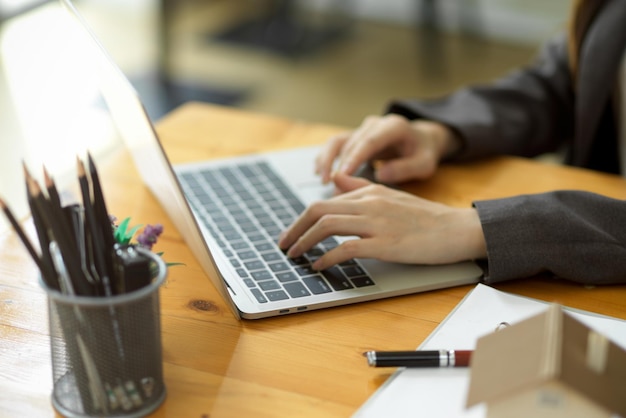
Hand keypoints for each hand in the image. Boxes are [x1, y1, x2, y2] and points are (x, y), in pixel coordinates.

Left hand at [278, 174, 486, 269]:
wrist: (456, 229)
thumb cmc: (425, 217)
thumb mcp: (391, 196)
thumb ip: (362, 187)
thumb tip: (335, 180)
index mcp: (369, 192)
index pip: (324, 201)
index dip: (301, 219)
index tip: (291, 233)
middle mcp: (369, 203)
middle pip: (318, 210)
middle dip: (294, 228)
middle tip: (283, 245)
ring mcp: (377, 222)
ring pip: (327, 225)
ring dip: (304, 241)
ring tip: (294, 255)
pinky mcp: (385, 243)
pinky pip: (346, 248)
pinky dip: (327, 257)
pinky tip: (319, 265)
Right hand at [315, 114, 460, 184]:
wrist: (420, 140)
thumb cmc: (423, 153)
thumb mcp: (425, 163)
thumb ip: (406, 168)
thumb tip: (381, 174)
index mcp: (394, 126)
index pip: (370, 141)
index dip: (354, 157)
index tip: (343, 175)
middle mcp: (374, 125)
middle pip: (350, 142)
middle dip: (339, 166)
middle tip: (334, 189)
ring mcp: (362, 129)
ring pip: (337, 141)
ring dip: (326, 160)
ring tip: (323, 180)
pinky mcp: (355, 138)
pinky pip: (336, 145)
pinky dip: (325, 157)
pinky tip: (319, 173)